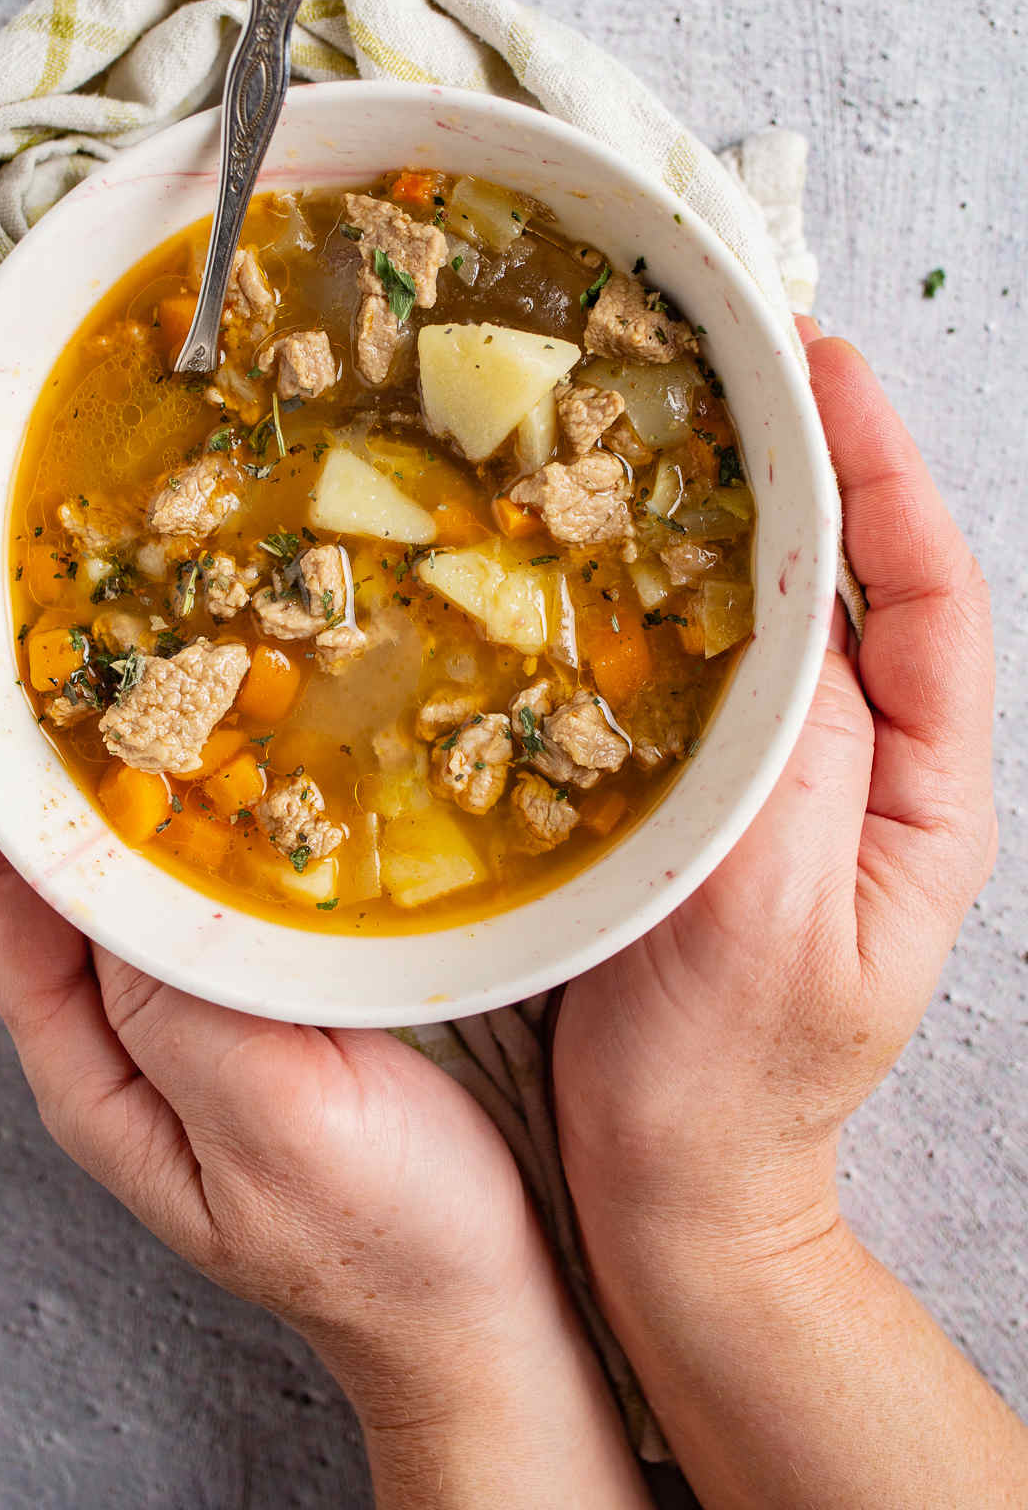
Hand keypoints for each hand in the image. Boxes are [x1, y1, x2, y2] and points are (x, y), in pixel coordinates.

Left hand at [0, 728, 645, 1508]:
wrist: (484, 1309)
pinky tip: (261, 764)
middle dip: (61, 764)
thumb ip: (186, 1008)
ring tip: (160, 679)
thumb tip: (121, 878)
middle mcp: (137, 1038)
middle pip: (64, 878)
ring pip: (149, 875)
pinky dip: (230, 814)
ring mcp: (210, 1020)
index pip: (7, 905)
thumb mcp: (274, 1128)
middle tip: (84, 652)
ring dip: (145, 776)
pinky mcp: (282, 1004)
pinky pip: (230, 890)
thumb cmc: (385, 1245)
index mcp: (102, 1073)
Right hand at [555, 326, 996, 1244]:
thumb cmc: (732, 1078)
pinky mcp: (703, 800)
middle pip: (858, 581)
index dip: (883, 469)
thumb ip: (788, 756)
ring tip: (673, 422)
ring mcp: (784, 783)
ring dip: (734, 514)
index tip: (825, 369)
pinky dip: (663, 595)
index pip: (930, 594)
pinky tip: (610, 551)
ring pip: (777, 617)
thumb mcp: (771, 914)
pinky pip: (698, 671)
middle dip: (812, 461)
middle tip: (740, 357)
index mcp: (924, 794)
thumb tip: (781, 605)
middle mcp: (868, 770)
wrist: (675, 1185)